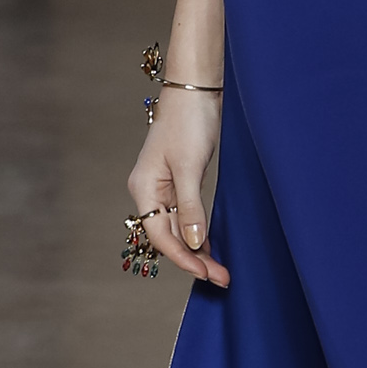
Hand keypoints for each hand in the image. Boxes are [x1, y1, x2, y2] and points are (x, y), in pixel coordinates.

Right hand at [126, 91, 229, 285]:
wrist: (196, 89)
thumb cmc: (189, 121)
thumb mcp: (190, 166)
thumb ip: (191, 207)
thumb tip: (193, 243)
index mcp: (144, 188)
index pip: (161, 235)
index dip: (183, 258)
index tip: (206, 274)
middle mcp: (150, 191)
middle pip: (170, 235)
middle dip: (194, 259)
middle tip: (222, 279)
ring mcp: (165, 186)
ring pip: (179, 228)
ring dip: (198, 249)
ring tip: (220, 271)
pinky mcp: (181, 180)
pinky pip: (186, 215)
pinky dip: (199, 232)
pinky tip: (211, 248)